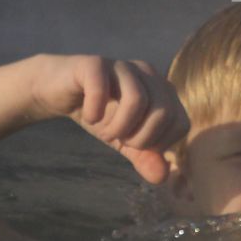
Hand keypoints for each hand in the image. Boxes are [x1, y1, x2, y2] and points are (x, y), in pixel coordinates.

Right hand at [29, 54, 188, 184]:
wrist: (59, 91)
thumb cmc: (100, 114)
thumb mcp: (124, 141)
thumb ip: (145, 158)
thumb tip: (162, 177)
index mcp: (161, 90)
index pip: (181, 124)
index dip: (159, 144)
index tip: (135, 144)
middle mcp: (147, 73)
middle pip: (164, 112)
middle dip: (140, 138)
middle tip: (117, 139)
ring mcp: (122, 66)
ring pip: (138, 99)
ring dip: (119, 127)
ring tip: (104, 131)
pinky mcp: (94, 64)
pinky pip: (102, 88)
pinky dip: (95, 111)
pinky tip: (89, 116)